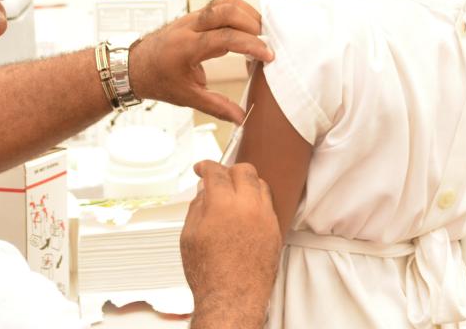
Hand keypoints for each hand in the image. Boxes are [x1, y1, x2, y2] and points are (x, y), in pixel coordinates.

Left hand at [130, 0, 273, 122]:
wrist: (134, 66)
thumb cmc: (157, 80)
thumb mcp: (186, 97)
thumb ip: (216, 106)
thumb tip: (240, 118)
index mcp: (187, 47)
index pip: (226, 38)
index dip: (251, 45)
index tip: (268, 55)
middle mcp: (189, 26)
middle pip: (227, 10)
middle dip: (252, 22)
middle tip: (266, 41)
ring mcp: (191, 18)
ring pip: (224, 3)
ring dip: (246, 14)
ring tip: (260, 33)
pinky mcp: (194, 16)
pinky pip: (219, 5)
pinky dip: (237, 12)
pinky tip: (246, 28)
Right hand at [182, 162, 280, 328]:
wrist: (232, 300)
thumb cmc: (210, 275)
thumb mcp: (189, 237)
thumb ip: (197, 207)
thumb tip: (203, 192)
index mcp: (222, 205)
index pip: (216, 172)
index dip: (206, 166)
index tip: (201, 169)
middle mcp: (248, 207)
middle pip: (244, 170)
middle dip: (229, 170)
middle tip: (219, 178)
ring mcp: (265, 218)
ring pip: (261, 185)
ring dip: (246, 183)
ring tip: (235, 193)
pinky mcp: (276, 231)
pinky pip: (269, 205)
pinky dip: (257, 201)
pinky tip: (247, 211)